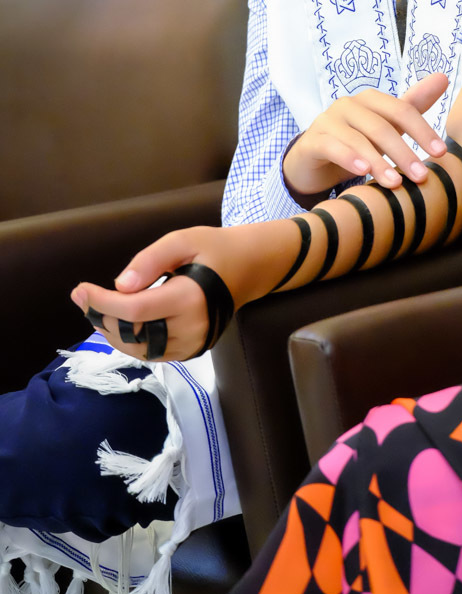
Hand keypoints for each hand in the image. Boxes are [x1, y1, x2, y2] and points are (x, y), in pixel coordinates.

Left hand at [71, 226, 240, 361]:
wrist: (249, 269)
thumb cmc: (214, 249)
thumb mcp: (183, 240)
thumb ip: (150, 260)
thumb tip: (120, 285)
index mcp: (190, 299)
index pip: (134, 311)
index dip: (102, 303)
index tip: (80, 290)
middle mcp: (191, 328)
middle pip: (132, 333)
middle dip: (101, 316)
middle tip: (83, 296)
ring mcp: (192, 344)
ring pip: (138, 349)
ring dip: (111, 331)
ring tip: (96, 308)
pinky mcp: (191, 351)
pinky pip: (151, 353)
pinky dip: (129, 340)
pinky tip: (119, 321)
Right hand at [283, 72, 449, 196]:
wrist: (315, 160)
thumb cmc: (357, 141)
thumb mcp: (387, 126)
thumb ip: (413, 105)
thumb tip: (443, 77)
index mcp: (371, 99)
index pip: (402, 110)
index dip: (423, 130)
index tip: (441, 153)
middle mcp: (348, 104)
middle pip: (382, 126)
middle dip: (404, 152)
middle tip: (421, 176)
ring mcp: (328, 120)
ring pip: (358, 139)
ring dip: (379, 162)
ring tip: (395, 182)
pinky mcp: (312, 140)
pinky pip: (332, 146)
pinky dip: (349, 158)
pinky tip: (363, 172)